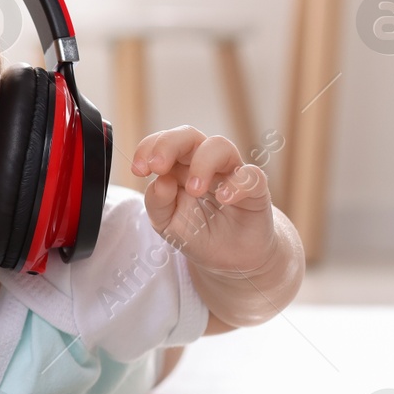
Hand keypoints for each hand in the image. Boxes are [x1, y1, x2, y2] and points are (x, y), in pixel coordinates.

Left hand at [130, 126, 276, 274]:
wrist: (232, 258)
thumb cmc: (198, 232)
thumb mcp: (167, 223)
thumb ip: (157, 203)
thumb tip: (160, 181)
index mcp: (178, 167)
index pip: (162, 144)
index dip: (148, 148)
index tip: (138, 170)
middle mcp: (204, 163)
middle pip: (188, 135)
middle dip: (169, 144)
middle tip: (158, 166)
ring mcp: (230, 173)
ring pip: (220, 146)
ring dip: (202, 163)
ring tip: (194, 190)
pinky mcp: (255, 189)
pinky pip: (251, 175)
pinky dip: (236, 184)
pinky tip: (224, 198)